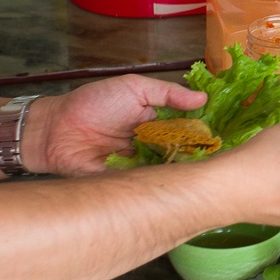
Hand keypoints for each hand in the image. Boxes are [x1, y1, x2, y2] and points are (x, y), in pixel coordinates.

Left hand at [25, 75, 209, 176]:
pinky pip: (143, 189)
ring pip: (166, 176)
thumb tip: (202, 99)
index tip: (225, 142)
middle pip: (181, 159)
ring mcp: (138, 170)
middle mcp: (151, 150)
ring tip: (202, 181)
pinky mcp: (123, 185)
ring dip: (179, 177)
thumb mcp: (133, 88)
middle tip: (219, 165)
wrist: (55, 128)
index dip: (205, 139)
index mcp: (157, 126)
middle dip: (198, 162)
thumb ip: (167, 94)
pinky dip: (156, 189)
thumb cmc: (92, 104)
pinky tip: (172, 190)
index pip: (187, 135)